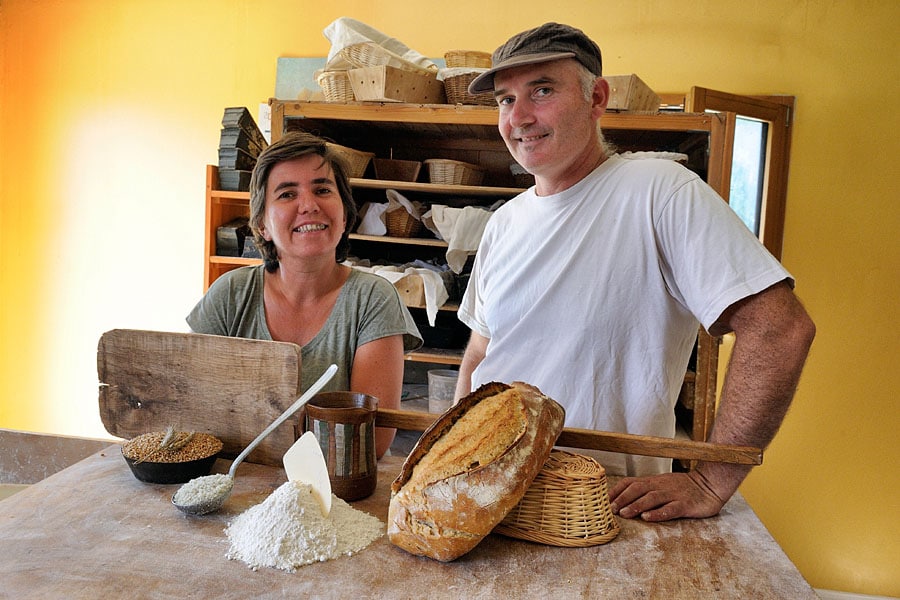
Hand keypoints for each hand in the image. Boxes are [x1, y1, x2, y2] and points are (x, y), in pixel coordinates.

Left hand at [608, 470, 726, 521]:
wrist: (710, 484)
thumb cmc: (683, 487)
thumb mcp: (662, 485)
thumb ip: (646, 490)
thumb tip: (623, 499)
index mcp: (654, 481)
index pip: (630, 482)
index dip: (617, 491)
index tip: (604, 501)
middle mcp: (661, 486)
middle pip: (638, 489)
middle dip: (622, 499)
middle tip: (610, 510)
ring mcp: (673, 494)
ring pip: (652, 498)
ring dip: (636, 505)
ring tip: (624, 514)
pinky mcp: (685, 504)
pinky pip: (671, 508)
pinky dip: (658, 513)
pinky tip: (648, 518)